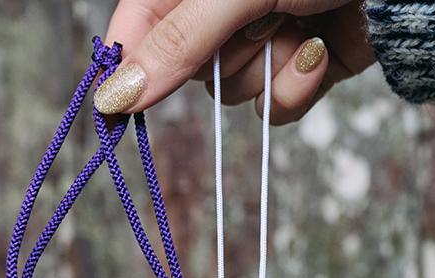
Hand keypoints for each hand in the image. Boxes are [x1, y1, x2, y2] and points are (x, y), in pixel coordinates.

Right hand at [97, 0, 374, 124]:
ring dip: (269, 69)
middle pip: (189, 69)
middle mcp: (225, 8)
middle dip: (226, 57)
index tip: (114, 111)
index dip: (128, 67)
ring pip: (235, 93)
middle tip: (261, 20)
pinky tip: (319, 50)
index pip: (138, 26)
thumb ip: (177, 41)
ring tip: (300, 25)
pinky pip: (276, 108)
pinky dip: (298, 88)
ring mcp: (265, 38)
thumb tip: (116, 94)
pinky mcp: (302, 67)